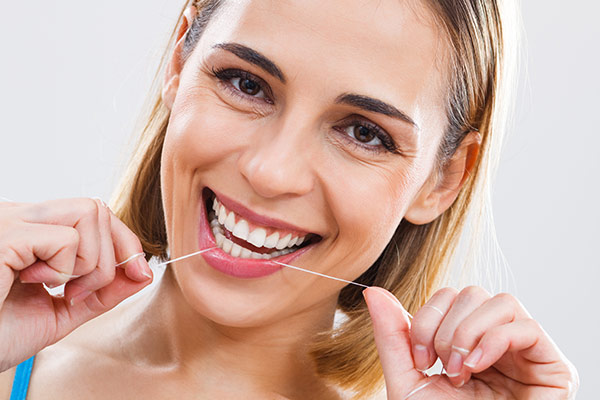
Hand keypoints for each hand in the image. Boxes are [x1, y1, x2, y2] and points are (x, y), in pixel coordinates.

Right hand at [0, 198, 152, 371]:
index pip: (96, 213)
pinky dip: (66, 270)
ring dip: (91, 264)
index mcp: (33, 231)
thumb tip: (142, 272)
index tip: (139, 272)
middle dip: (111, 256)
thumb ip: (102, 292)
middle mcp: (22, 216)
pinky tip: (32, 284)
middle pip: (99, 208)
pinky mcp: (5, 234)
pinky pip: (68, 239)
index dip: (125, 241)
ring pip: (90, 212)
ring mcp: (11, 219)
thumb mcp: (61, 312)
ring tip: (57, 289)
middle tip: (79, 293)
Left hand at [363, 286, 578, 398]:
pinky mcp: (554, 368)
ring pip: (501, 302)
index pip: (449, 296)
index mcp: (467, 341)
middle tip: (441, 366)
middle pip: (473, 293)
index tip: (420, 357)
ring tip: (460, 370)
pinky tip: (477, 367)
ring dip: (469, 332)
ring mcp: (526, 353)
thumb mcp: (409, 381)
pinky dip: (494, 340)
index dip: (427, 317)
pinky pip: (527, 327)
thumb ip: (392, 337)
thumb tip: (374, 292)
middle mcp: (497, 341)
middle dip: (447, 326)